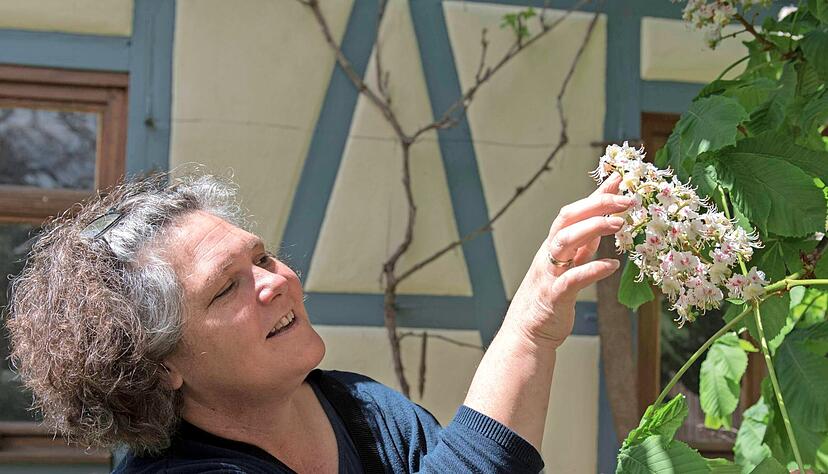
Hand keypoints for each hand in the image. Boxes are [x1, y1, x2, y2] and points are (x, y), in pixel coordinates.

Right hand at [504, 173, 631, 348]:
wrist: (527, 333)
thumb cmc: (549, 298)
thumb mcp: (567, 267)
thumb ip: (583, 246)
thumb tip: (602, 224)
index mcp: (553, 245)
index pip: (573, 212)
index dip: (595, 195)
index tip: (618, 179)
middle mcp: (549, 254)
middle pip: (567, 219)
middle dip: (597, 205)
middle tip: (627, 201)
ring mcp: (549, 274)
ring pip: (565, 241)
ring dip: (592, 228)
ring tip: (619, 224)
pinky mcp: (554, 296)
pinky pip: (572, 279)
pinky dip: (592, 270)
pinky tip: (612, 266)